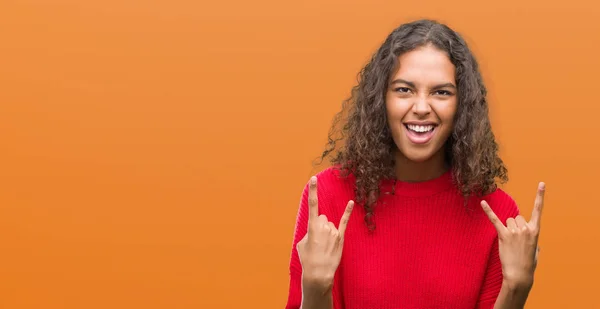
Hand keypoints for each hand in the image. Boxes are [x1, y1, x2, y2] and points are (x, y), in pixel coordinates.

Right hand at [296, 176, 353, 292]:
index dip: (313, 191)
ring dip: (326, 232)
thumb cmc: (308, 259)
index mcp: (312, 226)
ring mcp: (333, 231)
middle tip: (317, 241)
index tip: (313, 179)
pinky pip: (344, 221)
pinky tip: (351, 202)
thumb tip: (316, 230)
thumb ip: (308, 232)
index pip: (312, 205)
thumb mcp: (301, 244)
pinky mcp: (340, 237)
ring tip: (323, 246)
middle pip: (322, 218)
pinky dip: (347, 212)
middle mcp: (324, 226)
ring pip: (329, 225)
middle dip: (319, 227)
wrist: (319, 273)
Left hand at [481, 182, 545, 289]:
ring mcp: (514, 231)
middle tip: (515, 241)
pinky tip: (482, 202)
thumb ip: (533, 240)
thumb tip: (531, 240)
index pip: (538, 210)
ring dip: (507, 229)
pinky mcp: (503, 235)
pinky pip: (495, 220)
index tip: (542, 183)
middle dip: (515, 226)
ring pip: (508, 220)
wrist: (519, 274)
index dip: (540, 196)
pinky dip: (488, 211)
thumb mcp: (535, 250)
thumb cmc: (528, 264)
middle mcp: (526, 228)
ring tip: (510, 243)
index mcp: (535, 231)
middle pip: (517, 217)